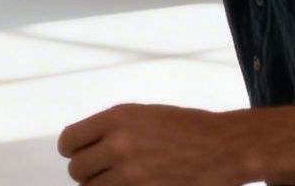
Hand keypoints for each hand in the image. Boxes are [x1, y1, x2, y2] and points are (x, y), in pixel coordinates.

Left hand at [58, 104, 249, 185]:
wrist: (224, 147)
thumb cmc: (187, 128)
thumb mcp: (144, 116)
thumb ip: (113, 129)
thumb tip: (85, 146)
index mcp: (117, 119)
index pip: (70, 141)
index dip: (71, 150)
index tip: (75, 154)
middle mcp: (119, 145)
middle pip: (77, 170)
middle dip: (87, 172)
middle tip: (101, 171)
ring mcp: (132, 175)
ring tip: (119, 180)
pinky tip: (132, 185)